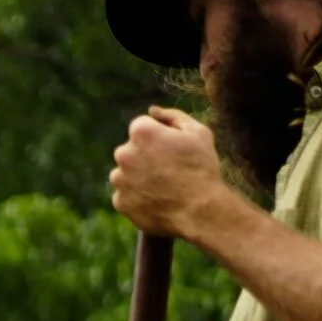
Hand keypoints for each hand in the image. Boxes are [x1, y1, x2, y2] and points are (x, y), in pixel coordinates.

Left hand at [110, 107, 229, 238]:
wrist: (200, 209)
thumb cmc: (201, 167)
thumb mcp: (197, 132)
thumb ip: (172, 116)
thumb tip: (152, 110)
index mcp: (141, 132)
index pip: (141, 127)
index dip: (159, 136)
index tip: (173, 149)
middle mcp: (123, 154)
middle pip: (130, 150)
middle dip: (146, 156)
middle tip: (170, 169)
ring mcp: (119, 180)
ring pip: (125, 173)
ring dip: (139, 176)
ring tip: (164, 186)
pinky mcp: (119, 202)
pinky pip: (125, 195)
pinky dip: (137, 197)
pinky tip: (157, 199)